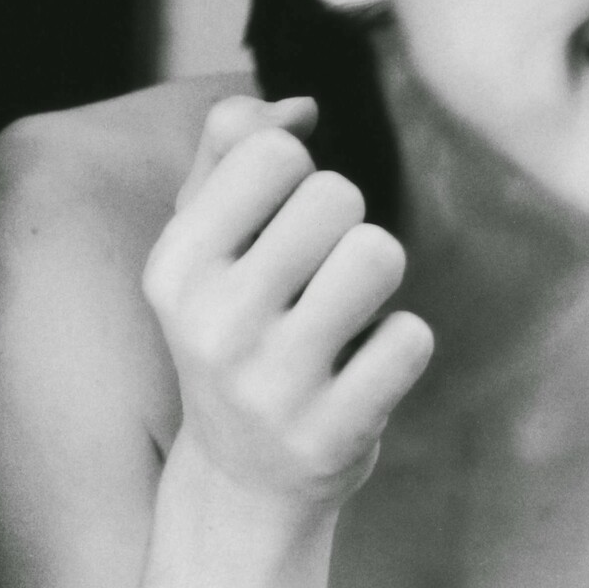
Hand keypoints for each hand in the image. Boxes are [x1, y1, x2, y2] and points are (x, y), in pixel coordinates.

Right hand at [143, 95, 432, 506]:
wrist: (243, 483)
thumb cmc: (234, 336)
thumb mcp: (205, 249)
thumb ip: (231, 153)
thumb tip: (301, 104)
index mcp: (176, 267)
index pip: (271, 152)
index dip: (299, 178)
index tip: (283, 228)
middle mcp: (215, 324)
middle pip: (336, 195)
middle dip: (346, 224)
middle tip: (323, 277)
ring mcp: (274, 385)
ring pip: (379, 254)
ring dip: (379, 276)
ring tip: (349, 313)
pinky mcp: (334, 432)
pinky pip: (412, 337)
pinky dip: (402, 343)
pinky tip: (366, 370)